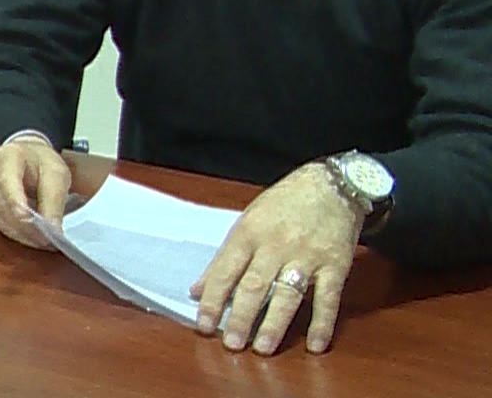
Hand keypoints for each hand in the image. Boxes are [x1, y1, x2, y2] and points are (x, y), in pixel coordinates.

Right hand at [0, 135, 70, 248]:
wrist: (26, 156)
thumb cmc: (41, 163)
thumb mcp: (56, 174)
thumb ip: (54, 200)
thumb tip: (53, 230)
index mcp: (7, 157)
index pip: (6, 183)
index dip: (17, 205)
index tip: (34, 224)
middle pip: (0, 204)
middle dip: (23, 226)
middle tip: (46, 240)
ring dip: (18, 233)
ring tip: (39, 241)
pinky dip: (11, 232)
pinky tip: (27, 236)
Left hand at [191, 162, 361, 355]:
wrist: (330, 186)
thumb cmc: (282, 204)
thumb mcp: (247, 222)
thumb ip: (224, 258)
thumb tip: (197, 289)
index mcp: (249, 232)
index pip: (226, 270)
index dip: (213, 299)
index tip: (203, 325)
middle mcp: (276, 245)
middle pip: (255, 286)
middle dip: (241, 317)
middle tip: (231, 344)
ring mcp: (307, 256)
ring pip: (288, 294)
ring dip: (274, 323)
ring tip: (263, 347)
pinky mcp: (336, 265)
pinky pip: (328, 298)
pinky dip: (322, 322)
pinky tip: (314, 344)